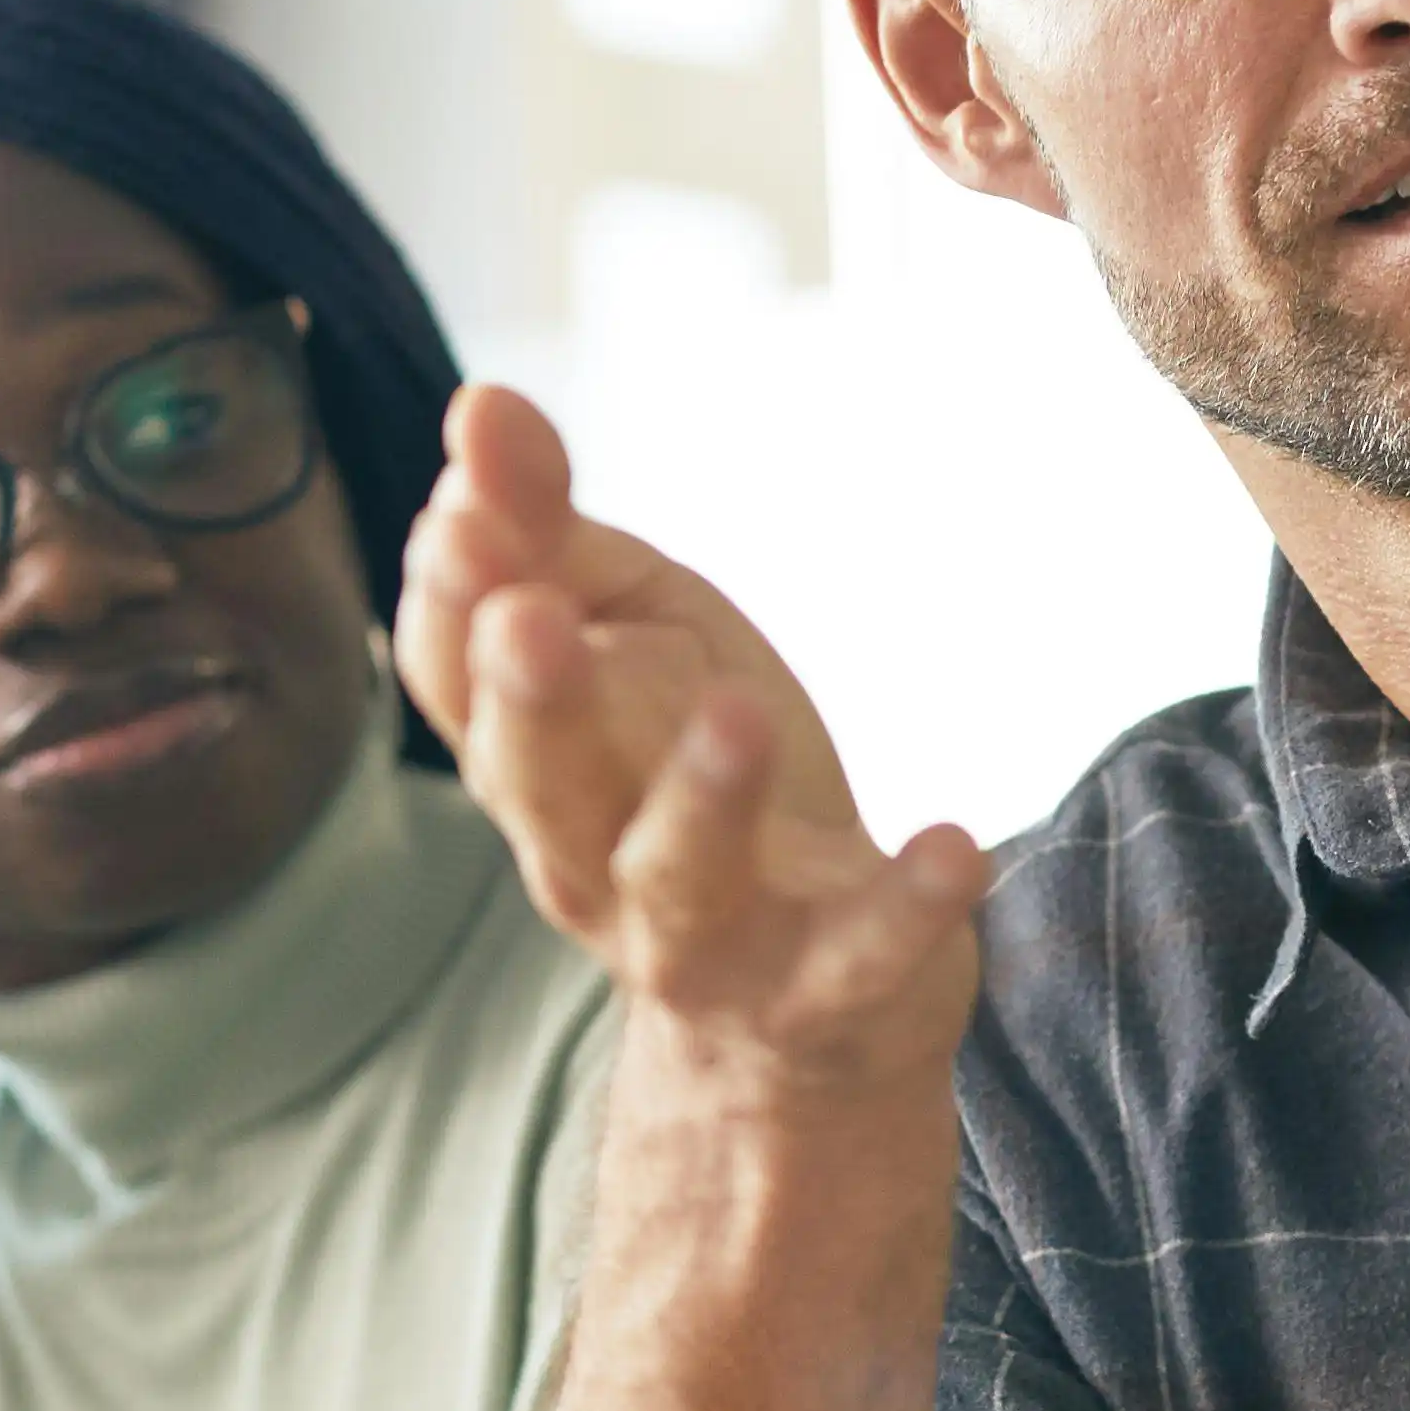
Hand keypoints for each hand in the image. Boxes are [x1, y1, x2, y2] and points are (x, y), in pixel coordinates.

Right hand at [395, 384, 988, 1109]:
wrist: (807, 1005)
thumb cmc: (691, 778)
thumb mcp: (633, 632)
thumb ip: (551, 529)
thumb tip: (482, 406)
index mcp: (533, 761)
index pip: (459, 684)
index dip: (452, 603)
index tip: (464, 509)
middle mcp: (586, 859)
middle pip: (539, 785)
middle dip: (535, 699)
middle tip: (530, 615)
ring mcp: (701, 937)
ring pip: (679, 875)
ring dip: (703, 796)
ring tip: (736, 714)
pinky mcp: (820, 987)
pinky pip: (858, 957)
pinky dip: (906, 909)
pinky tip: (957, 846)